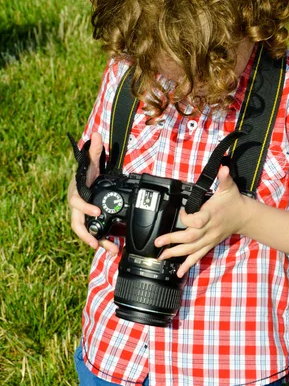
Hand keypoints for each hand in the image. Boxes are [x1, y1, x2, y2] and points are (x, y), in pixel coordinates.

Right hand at [68, 132, 118, 255]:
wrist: (86, 181)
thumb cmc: (87, 172)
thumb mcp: (92, 161)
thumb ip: (95, 150)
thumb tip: (96, 135)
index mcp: (76, 193)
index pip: (76, 202)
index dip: (85, 207)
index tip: (97, 211)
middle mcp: (77, 207)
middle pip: (78, 224)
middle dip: (87, 235)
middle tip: (97, 244)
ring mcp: (83, 216)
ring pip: (87, 232)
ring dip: (98, 242)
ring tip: (111, 250)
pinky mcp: (90, 222)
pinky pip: (94, 233)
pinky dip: (103, 240)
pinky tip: (114, 247)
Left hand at [154, 166, 250, 276]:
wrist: (244, 217)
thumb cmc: (233, 201)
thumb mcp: (229, 187)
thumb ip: (224, 178)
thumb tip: (223, 168)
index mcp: (210, 215)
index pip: (196, 221)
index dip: (186, 218)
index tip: (181, 212)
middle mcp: (209, 229)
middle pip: (189, 238)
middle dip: (172, 241)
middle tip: (158, 243)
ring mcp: (209, 239)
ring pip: (191, 250)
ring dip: (175, 254)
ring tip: (161, 256)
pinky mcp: (209, 244)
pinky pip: (197, 256)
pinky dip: (187, 265)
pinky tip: (179, 273)